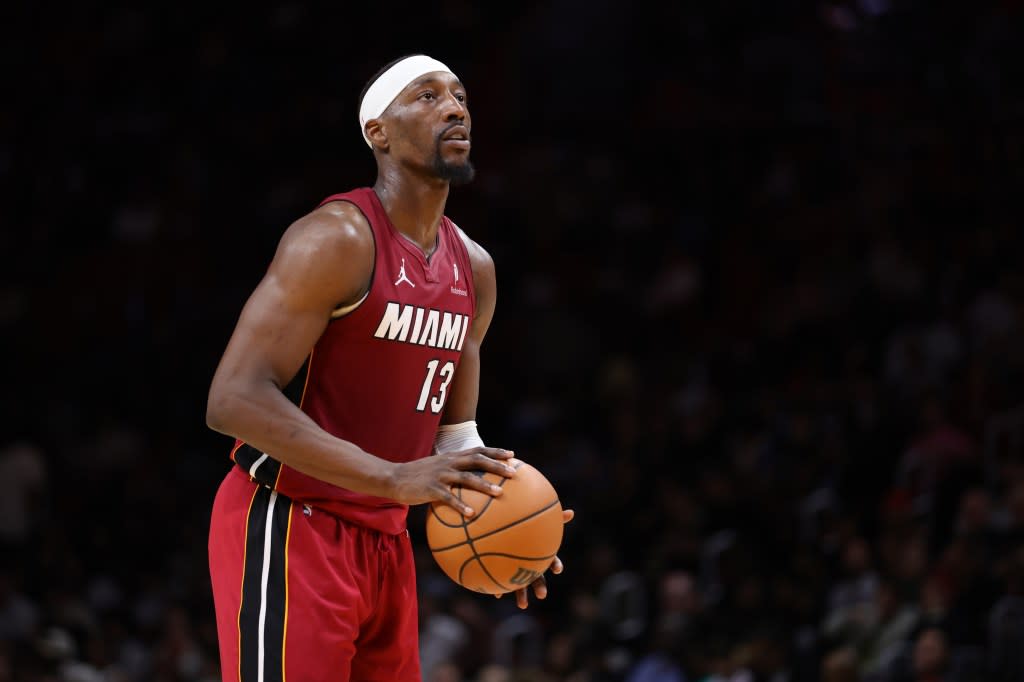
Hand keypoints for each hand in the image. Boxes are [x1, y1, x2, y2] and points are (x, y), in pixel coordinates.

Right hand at [390, 446, 515, 515]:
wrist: (394, 477)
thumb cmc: (418, 476)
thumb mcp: (437, 468)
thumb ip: (453, 471)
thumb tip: (472, 484)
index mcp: (452, 457)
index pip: (478, 450)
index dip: (495, 451)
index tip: (512, 455)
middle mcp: (449, 463)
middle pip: (477, 460)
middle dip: (497, 465)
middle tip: (514, 473)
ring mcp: (440, 475)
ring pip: (467, 478)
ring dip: (484, 485)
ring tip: (499, 493)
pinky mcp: (431, 489)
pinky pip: (449, 498)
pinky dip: (461, 506)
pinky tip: (471, 515)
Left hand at [500, 508, 574, 608]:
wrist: (508, 534)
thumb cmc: (526, 527)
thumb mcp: (540, 523)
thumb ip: (553, 519)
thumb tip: (571, 512)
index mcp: (541, 556)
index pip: (552, 561)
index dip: (556, 565)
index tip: (557, 570)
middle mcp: (533, 567)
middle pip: (539, 578)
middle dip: (540, 587)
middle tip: (542, 595)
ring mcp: (520, 572)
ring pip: (522, 585)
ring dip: (522, 595)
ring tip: (523, 606)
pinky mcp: (507, 574)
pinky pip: (504, 583)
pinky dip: (501, 589)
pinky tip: (497, 596)